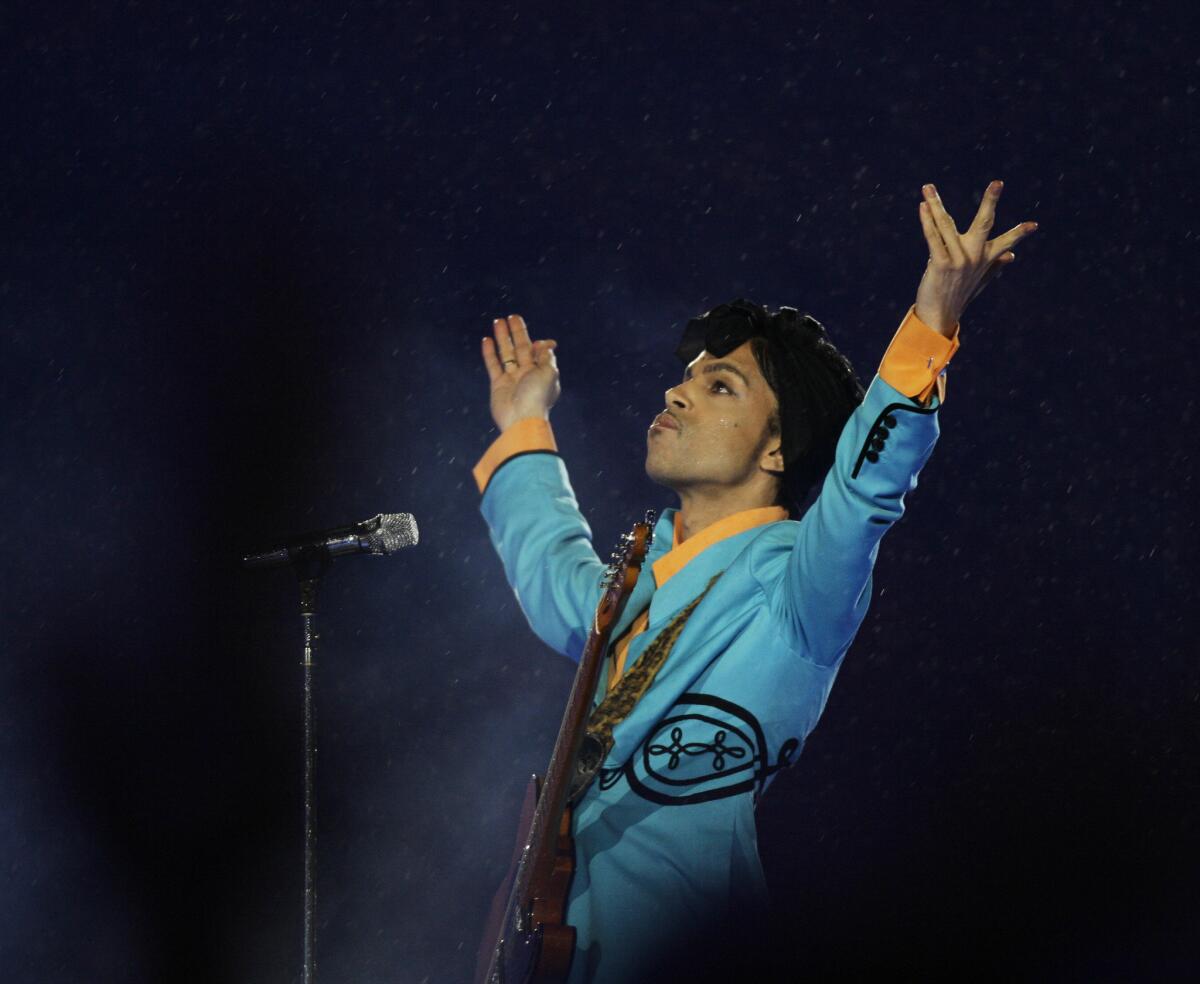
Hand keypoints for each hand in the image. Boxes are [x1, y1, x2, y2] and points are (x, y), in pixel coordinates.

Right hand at [481, 314, 560, 431]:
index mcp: (543, 372)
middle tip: (512, 316)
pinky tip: (487, 340)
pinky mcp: (498, 385)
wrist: (521, 419)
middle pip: (521, 348)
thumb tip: (547, 345)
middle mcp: (528, 374)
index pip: (539, 352)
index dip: (539, 344)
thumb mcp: (549, 373)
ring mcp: (512, 379)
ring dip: (503, 338)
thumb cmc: (537, 397)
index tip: (538, 340)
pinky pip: (493, 365)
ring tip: (498, 321)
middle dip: (517, 332)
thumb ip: (547, 357)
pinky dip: (490, 352)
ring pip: (506, 353)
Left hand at [914, 180, 1037, 336]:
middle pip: (984, 223)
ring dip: (936, 204)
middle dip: (991, 202)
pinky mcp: (941, 264)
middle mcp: (974, 257)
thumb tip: (1013, 255)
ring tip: (928, 187)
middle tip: (998, 183)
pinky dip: (927, 221)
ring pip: (947, 225)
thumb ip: (995, 265)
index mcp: (985, 260)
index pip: (1006, 242)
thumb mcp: (980, 280)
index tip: (1034, 225)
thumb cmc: (958, 296)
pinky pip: (933, 237)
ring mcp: (958, 260)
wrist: (939, 316)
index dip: (1019, 233)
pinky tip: (922, 206)